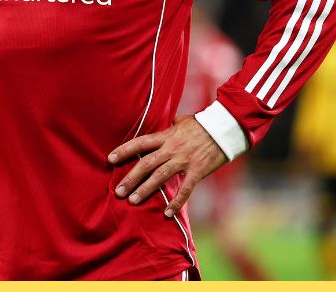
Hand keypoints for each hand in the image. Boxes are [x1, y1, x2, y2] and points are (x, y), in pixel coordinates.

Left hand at [108, 114, 227, 218]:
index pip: (141, 143)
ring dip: (145, 189)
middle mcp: (172, 148)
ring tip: (133, 201)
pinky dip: (176, 202)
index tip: (110, 159)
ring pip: (160, 176)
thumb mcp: (183, 121)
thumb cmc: (203, 124)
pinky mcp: (198, 171)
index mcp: (166, 136)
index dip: (124, 150)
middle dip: (130, 178)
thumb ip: (170, 126)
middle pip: (146, 163)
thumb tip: (165, 124)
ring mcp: (184, 160)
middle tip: (118, 191)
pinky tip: (167, 214)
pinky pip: (185, 189)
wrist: (225, 128)